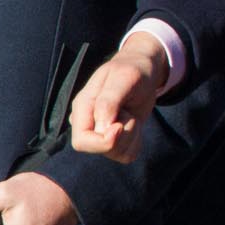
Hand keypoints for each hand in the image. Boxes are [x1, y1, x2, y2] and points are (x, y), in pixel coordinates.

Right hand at [69, 34, 169, 163]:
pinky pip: (127, 154)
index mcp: (83, 107)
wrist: (143, 70)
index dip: (103, 141)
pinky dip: (136, 141)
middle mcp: (89, 122)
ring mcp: (101, 132)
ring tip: (130, 114)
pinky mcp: (116, 138)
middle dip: (121, 137)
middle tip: (129, 114)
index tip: (120, 126)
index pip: (81, 141)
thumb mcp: (125, 78)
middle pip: (98, 149)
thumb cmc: (133, 71)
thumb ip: (109, 101)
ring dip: (131, 136)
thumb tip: (101, 127)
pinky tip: (135, 124)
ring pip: (116, 153)